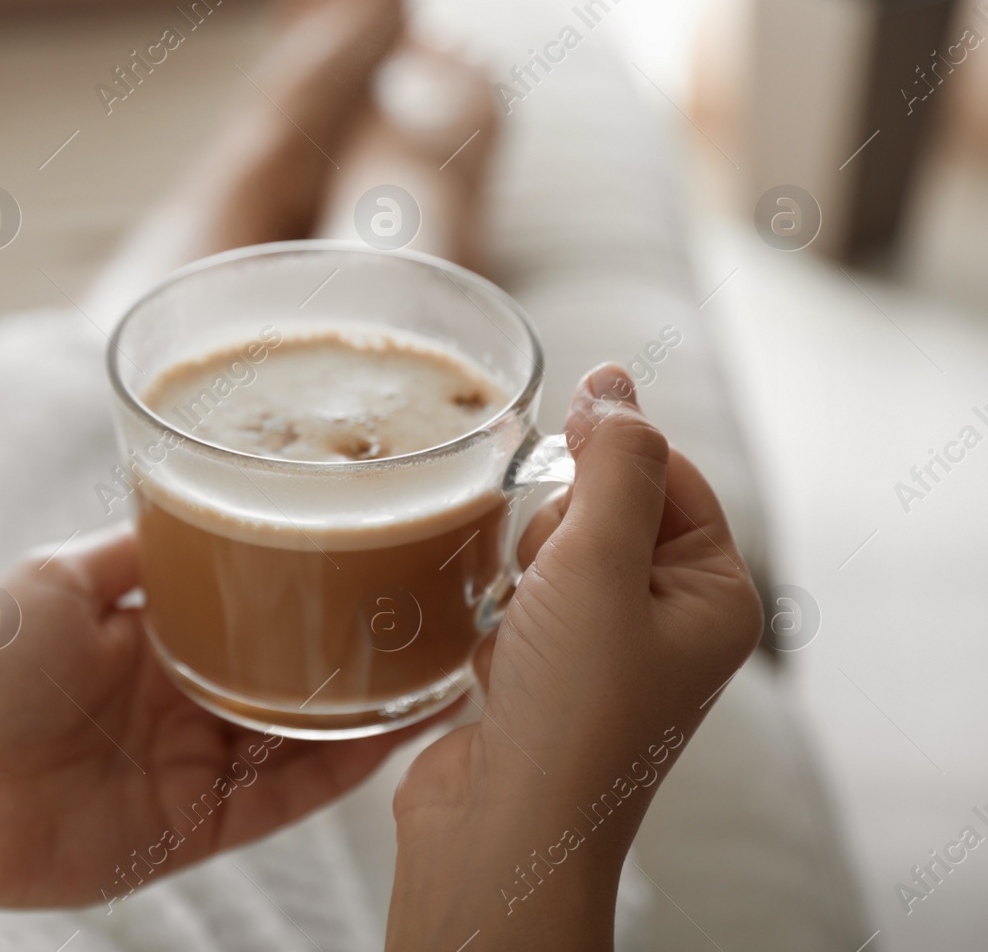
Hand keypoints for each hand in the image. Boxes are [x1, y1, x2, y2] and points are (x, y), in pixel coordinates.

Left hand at [0, 526, 431, 907]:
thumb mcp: (59, 579)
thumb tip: (194, 498)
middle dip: (353, 650)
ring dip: (368, 709)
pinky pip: (284, 798)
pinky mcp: (197, 826)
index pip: (250, 611)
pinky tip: (392, 732)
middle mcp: (184, 702)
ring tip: (439, 665)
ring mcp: (194, 766)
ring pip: (303, 736)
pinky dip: (341, 767)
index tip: (362, 550)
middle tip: (426, 610)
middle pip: (290, 675)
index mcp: (153, 640)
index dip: (304, 589)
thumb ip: (136, 549)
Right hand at [387, 365, 763, 950]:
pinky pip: (513, 602)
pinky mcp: (545, 676)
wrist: (502, 832)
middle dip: (556, 534)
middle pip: (601, 507)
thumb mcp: (601, 564)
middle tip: (548, 592)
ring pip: (549, 554)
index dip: (605, 464)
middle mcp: (667, 622)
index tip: (561, 483)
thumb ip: (614, 460)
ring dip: (520, 578)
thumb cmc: (569, 711)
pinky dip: (495, 620)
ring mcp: (604, 653)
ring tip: (521, 634)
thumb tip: (614, 377)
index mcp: (713, 595)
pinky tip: (497, 664)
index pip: (664, 471)